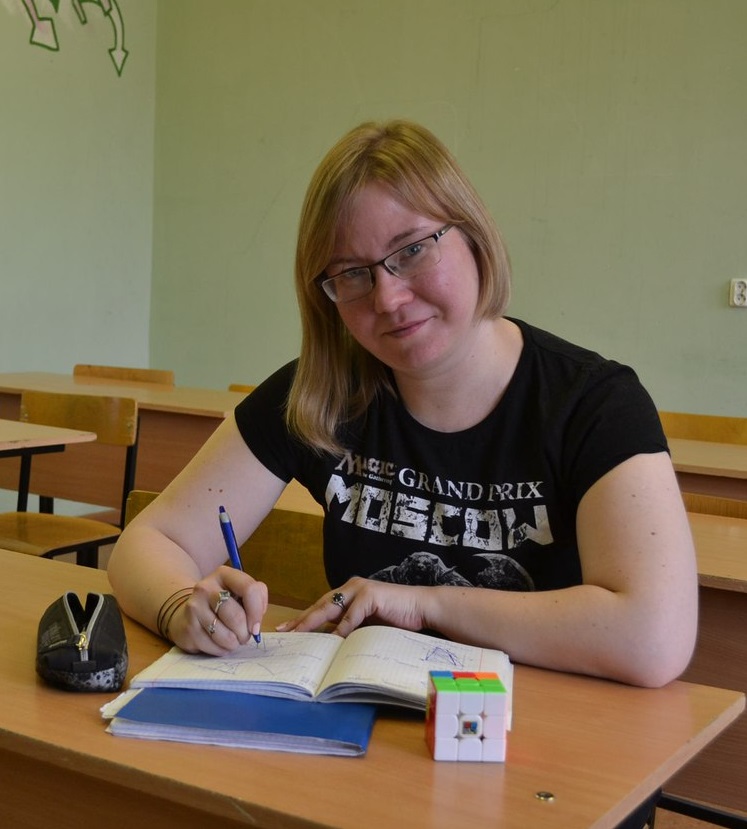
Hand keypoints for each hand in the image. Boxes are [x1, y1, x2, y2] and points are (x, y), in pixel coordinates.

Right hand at [168, 566, 267, 654]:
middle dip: (245, 633)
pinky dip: (222, 650)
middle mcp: (205, 587)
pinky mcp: (187, 628)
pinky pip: (214, 648)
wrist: (188, 613)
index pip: (249, 589)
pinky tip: (218, 643)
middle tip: (244, 636)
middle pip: (237, 617)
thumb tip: (256, 622)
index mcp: (224, 574)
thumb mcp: (240, 592)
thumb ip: (257, 597)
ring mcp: (194, 608)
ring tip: (232, 639)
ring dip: (234, 643)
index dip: (257, 612)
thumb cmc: (222, 603)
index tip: (256, 626)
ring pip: (226, 636)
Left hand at [277, 576, 428, 636]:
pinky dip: (342, 628)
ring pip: (331, 607)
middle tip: (284, 631)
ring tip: (298, 634)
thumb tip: (329, 642)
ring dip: (314, 621)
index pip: (321, 606)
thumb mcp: (368, 622)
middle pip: (320, 605)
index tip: (286, 629)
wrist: (422, 607)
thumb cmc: (397, 616)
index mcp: (349, 592)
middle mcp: (351, 587)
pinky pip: (352, 615)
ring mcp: (361, 589)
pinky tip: (332, 639)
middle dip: (301, 619)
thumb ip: (350, 626)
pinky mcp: (371, 595)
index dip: (304, 618)